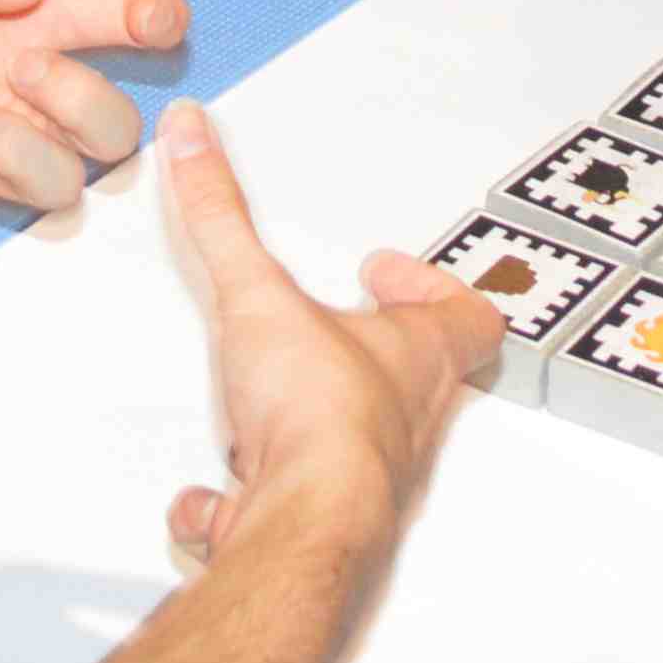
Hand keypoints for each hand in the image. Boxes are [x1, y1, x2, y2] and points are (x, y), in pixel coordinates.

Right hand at [155, 101, 490, 580]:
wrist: (308, 523)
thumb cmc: (318, 416)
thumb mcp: (258, 291)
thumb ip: (220, 214)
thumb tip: (196, 139)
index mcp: (417, 356)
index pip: (466, 316)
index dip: (433, 288)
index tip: (382, 271)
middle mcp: (406, 420)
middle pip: (418, 381)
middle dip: (367, 354)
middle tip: (332, 331)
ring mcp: (370, 477)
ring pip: (356, 446)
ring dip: (313, 426)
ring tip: (262, 406)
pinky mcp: (322, 522)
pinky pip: (288, 507)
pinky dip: (244, 501)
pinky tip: (213, 497)